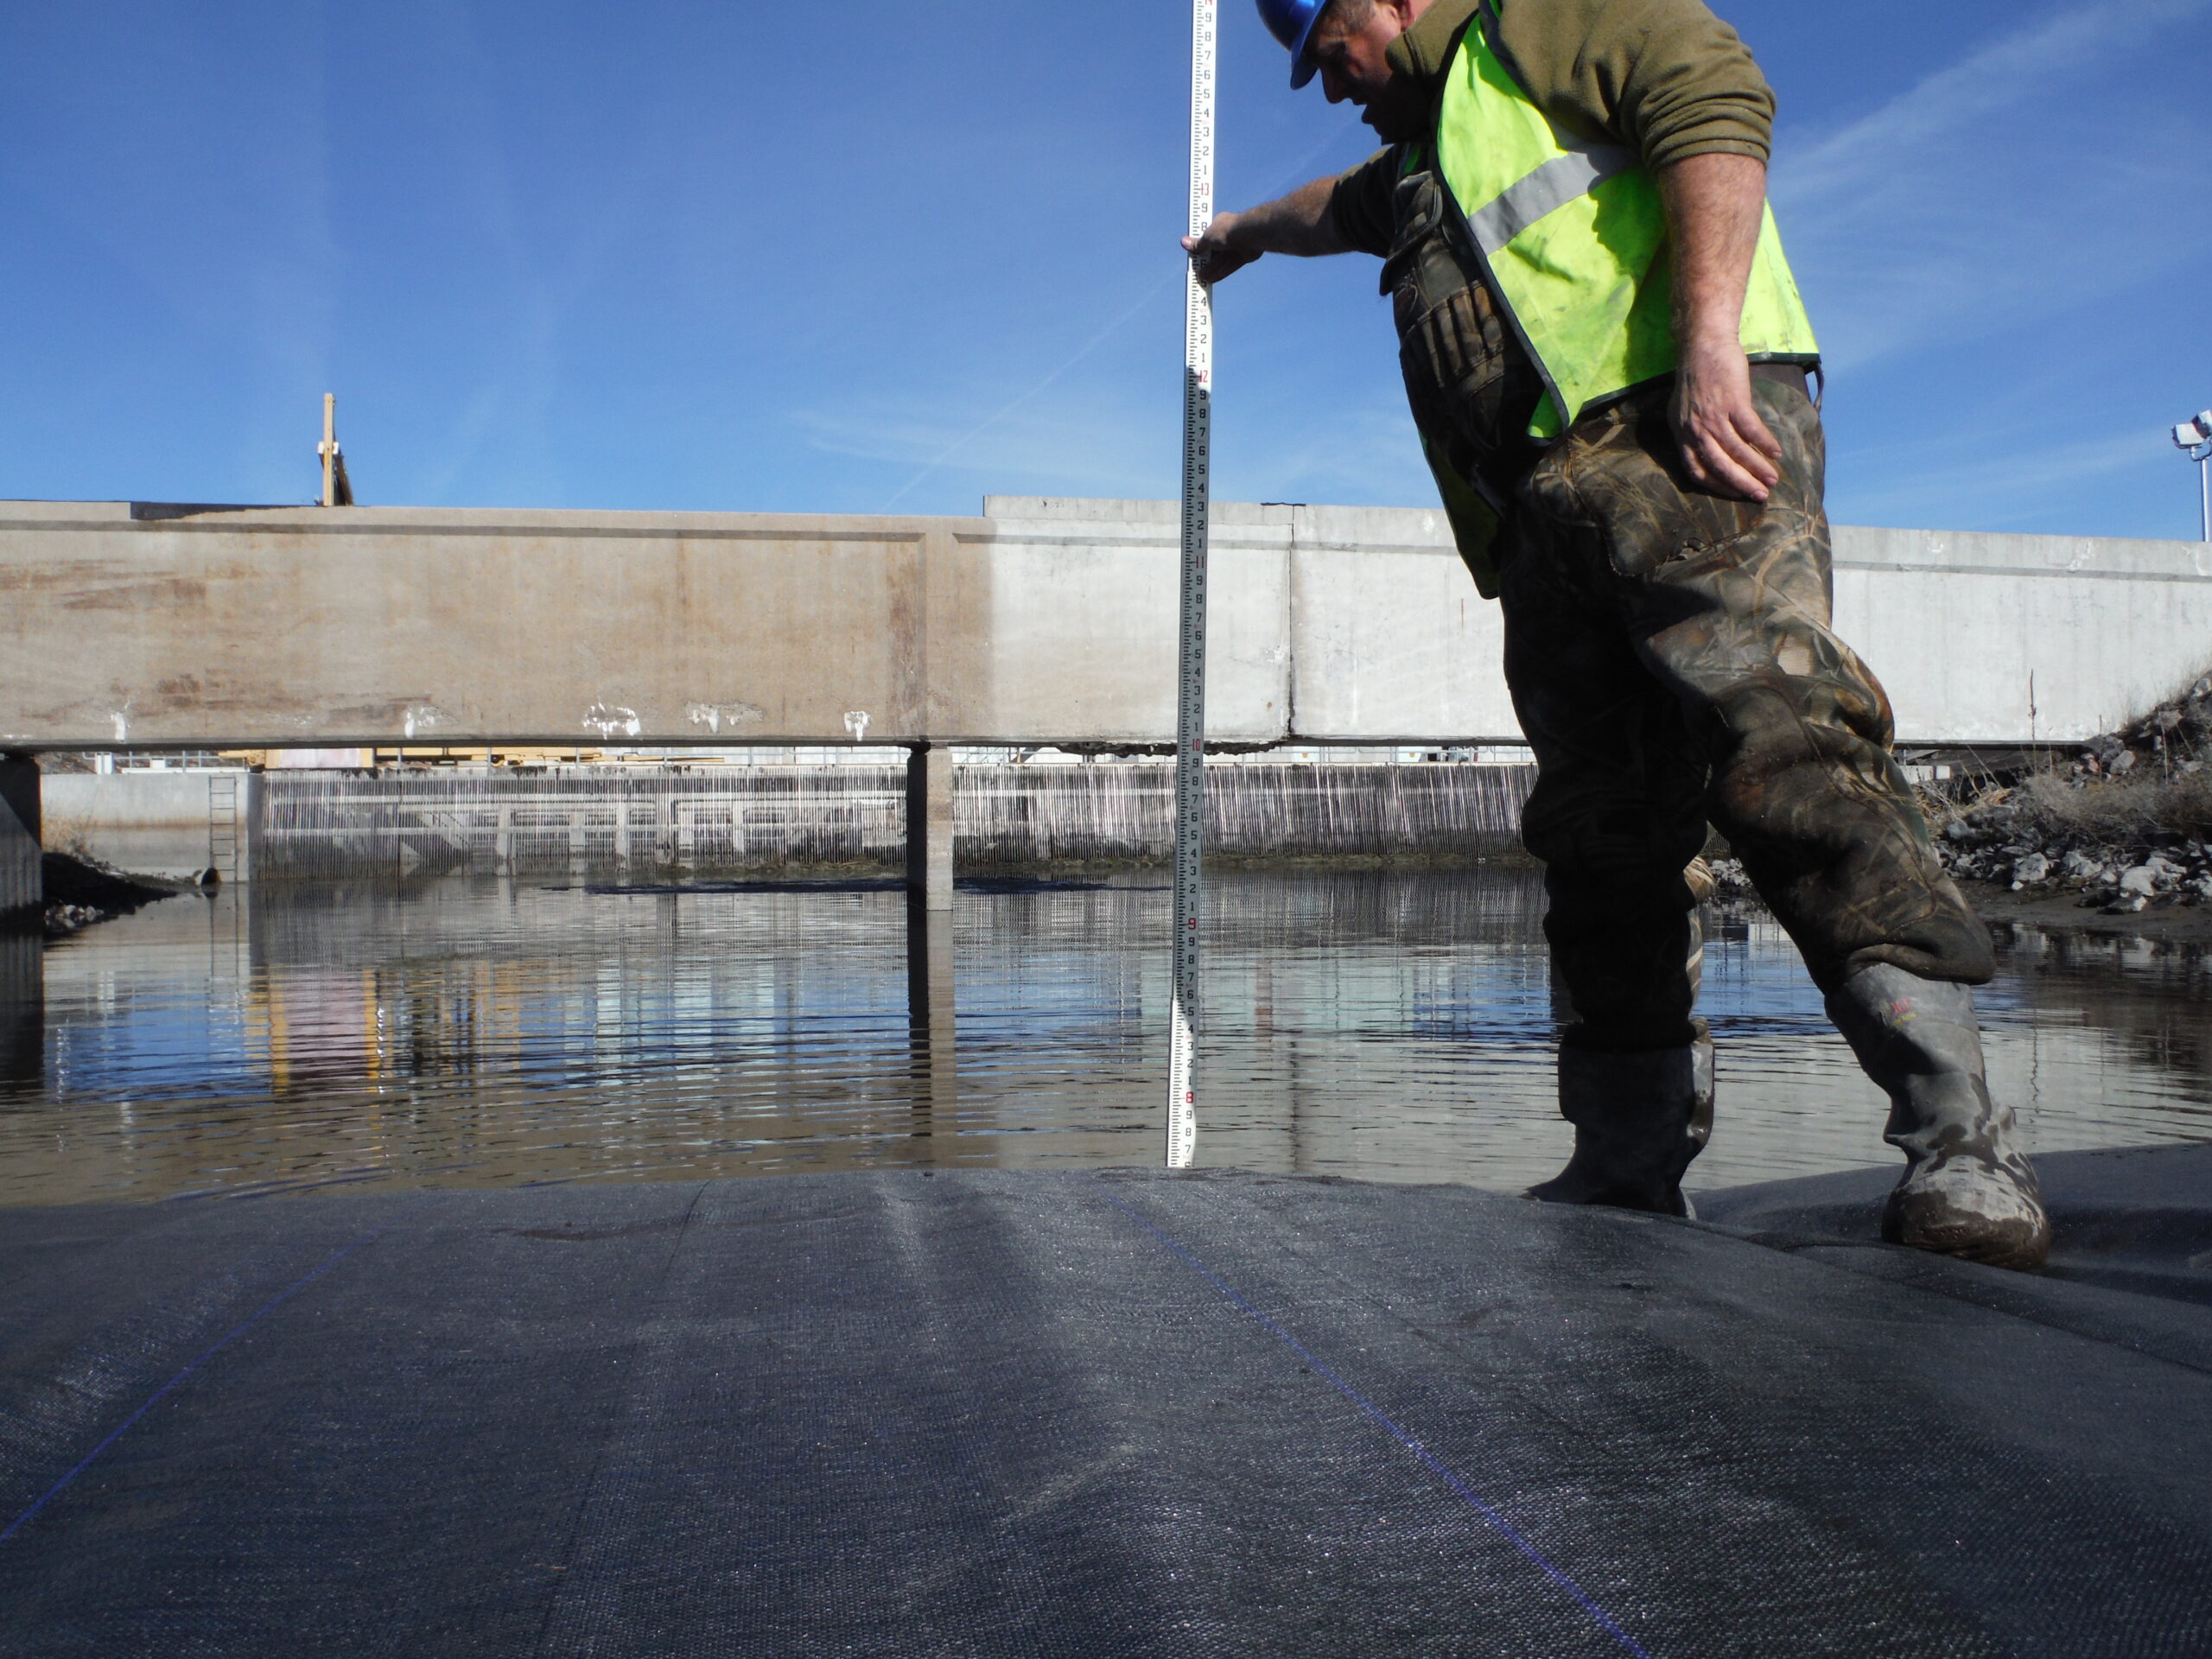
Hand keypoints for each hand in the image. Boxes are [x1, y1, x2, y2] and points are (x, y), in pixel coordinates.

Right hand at [1182, 212, 1260, 284]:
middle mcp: (1228, 234)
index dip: (1200, 248)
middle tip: (1196, 272)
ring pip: (1222, 260)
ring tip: (1202, 279)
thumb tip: (1183, 242)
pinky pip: (1231, 265)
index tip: (1193, 257)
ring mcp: (1237, 244)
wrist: (1249, 235)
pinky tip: (1212, 280)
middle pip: (1214, 251)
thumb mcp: (1207, 238)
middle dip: (1206, 262)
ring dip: (1212, 269)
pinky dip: (1222, 272)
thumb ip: (1197, 244)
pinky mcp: (1245, 255)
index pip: (1207, 237)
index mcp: (1219, 224)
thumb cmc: (1227, 231)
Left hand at [1671, 337, 1781, 501]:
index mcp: (1681, 434)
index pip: (1697, 471)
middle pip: (1719, 466)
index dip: (1717, 486)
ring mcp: (1714, 416)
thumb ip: (1696, 432)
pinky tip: (1776, 452)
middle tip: (1760, 496)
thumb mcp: (1684, 410)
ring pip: (1737, 451)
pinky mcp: (1733, 402)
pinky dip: (1765, 443)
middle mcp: (1695, 430)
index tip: (1735, 493)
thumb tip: (1716, 451)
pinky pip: (1751, 429)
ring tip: (1773, 479)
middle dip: (1742, 485)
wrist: (1704, 345)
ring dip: (1758, 467)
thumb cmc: (1697, 377)